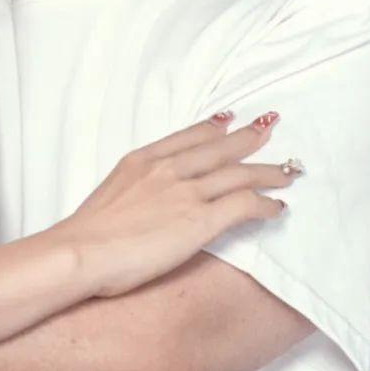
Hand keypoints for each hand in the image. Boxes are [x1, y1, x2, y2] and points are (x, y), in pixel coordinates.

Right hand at [54, 114, 300, 298]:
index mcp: (142, 160)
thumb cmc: (86, 234)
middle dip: (248, 137)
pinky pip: (243, 205)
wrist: (81, 252)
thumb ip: (133, 190)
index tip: (228, 119)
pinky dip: (264, 203)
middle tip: (269, 127)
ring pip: (238, 173)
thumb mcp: (110, 195)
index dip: (212, 127)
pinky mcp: (200, 221)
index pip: (187, 137)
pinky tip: (277, 208)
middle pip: (219, 148)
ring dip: (267, 171)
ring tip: (288, 171)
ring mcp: (185, 192)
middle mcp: (168, 169)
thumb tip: (142, 203)